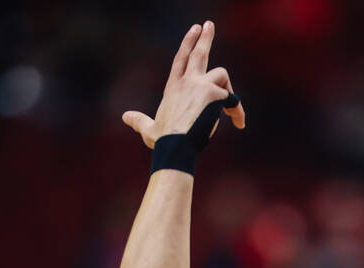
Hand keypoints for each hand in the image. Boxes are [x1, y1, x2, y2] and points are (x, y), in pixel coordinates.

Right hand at [122, 21, 246, 149]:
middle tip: (209, 24)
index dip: (188, 43)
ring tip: (232, 113)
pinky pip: (233, 98)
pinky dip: (237, 110)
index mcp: (173, 87)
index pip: (181, 59)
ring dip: (230, 90)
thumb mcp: (148, 128)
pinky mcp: (213, 94)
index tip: (195, 29)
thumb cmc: (163, 141)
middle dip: (205, 37)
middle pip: (198, 53)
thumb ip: (139, 120)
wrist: (175, 147)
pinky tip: (238, 124)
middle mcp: (186, 82)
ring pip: (222, 74)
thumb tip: (125, 117)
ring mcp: (200, 85)